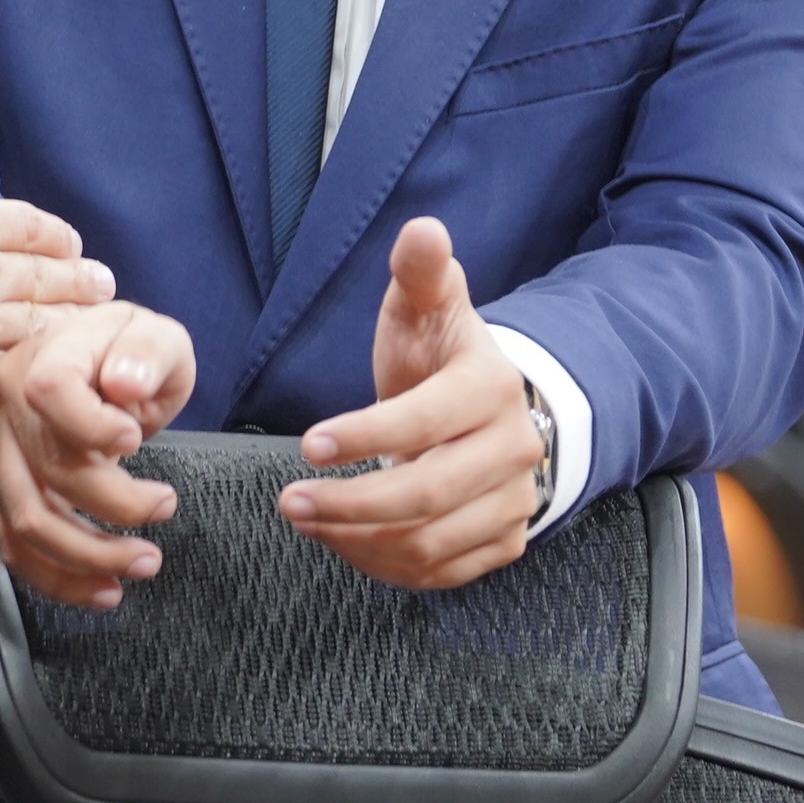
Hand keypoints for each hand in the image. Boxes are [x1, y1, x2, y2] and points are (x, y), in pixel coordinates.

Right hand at [0, 190, 113, 414]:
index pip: (22, 224)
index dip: (50, 234)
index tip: (67, 244)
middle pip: (45, 274)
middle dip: (78, 279)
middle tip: (100, 283)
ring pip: (38, 324)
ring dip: (68, 326)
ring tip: (90, 328)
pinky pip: (5, 372)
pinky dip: (25, 374)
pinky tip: (40, 376)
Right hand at [0, 301, 198, 611]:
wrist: (97, 364)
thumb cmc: (129, 353)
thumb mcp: (156, 335)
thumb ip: (147, 353)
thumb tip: (125, 384)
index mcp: (45, 355)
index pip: (50, 391)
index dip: (91, 425)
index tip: (135, 441)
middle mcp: (8, 404)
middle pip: (47, 471)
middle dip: (115, 506)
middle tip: (164, 507)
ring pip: (27, 521)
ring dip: (88, 557)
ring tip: (144, 561)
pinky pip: (13, 546)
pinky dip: (57, 578)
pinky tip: (102, 588)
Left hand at [283, 219, 546, 592]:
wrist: (484, 405)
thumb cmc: (438, 352)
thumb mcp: (425, 305)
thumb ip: (419, 270)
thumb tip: (424, 230)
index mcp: (492, 387)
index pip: (425, 420)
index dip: (364, 436)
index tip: (306, 445)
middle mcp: (514, 449)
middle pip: (425, 495)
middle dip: (348, 504)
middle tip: (289, 501)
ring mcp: (514, 501)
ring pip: (430, 542)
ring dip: (357, 539)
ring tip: (306, 519)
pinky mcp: (505, 541)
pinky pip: (441, 572)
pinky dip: (385, 565)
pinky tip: (345, 542)